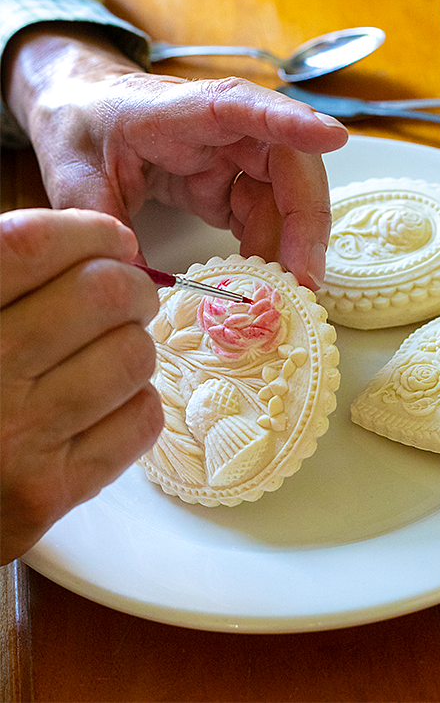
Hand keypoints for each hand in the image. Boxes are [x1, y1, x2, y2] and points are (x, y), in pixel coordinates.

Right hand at [0, 207, 162, 563]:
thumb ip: (6, 270)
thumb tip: (92, 238)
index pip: (35, 245)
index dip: (89, 232)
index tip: (112, 239)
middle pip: (103, 294)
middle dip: (130, 286)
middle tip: (125, 294)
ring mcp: (15, 437)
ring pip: (132, 356)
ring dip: (132, 345)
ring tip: (107, 352)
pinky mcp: (46, 493)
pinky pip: (139, 422)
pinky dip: (135, 403)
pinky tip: (104, 403)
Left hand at [4, 26, 348, 289]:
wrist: (79, 109)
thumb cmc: (80, 125)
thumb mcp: (74, 176)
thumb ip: (102, 224)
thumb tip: (134, 281)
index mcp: (177, 110)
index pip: (240, 107)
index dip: (289, 122)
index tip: (333, 138)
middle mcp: (219, 128)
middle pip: (286, 161)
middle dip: (305, 219)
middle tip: (304, 278)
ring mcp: (231, 154)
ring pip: (285, 195)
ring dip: (290, 244)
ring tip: (281, 293)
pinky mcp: (230, 181)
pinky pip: (266, 215)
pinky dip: (269, 250)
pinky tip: (261, 281)